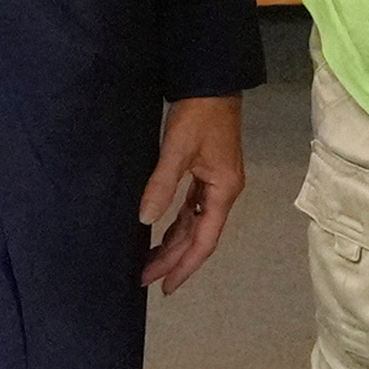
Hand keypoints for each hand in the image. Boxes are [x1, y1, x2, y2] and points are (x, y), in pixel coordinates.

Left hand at [138, 93, 248, 291]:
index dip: (184, 266)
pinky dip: (178, 223)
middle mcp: (224, 192)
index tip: (164, 286)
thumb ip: (162, 185)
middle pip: (198, 236)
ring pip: (195, 224)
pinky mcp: (208, 173)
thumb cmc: (198, 114)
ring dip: (174, 243)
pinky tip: (162, 230)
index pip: (204, 240)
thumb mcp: (177, 149)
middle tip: (145, 277)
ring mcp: (217, 183)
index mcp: (223, 191)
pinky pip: (192, 208)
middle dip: (173, 258)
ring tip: (150, 261)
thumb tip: (144, 220)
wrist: (212, 82)